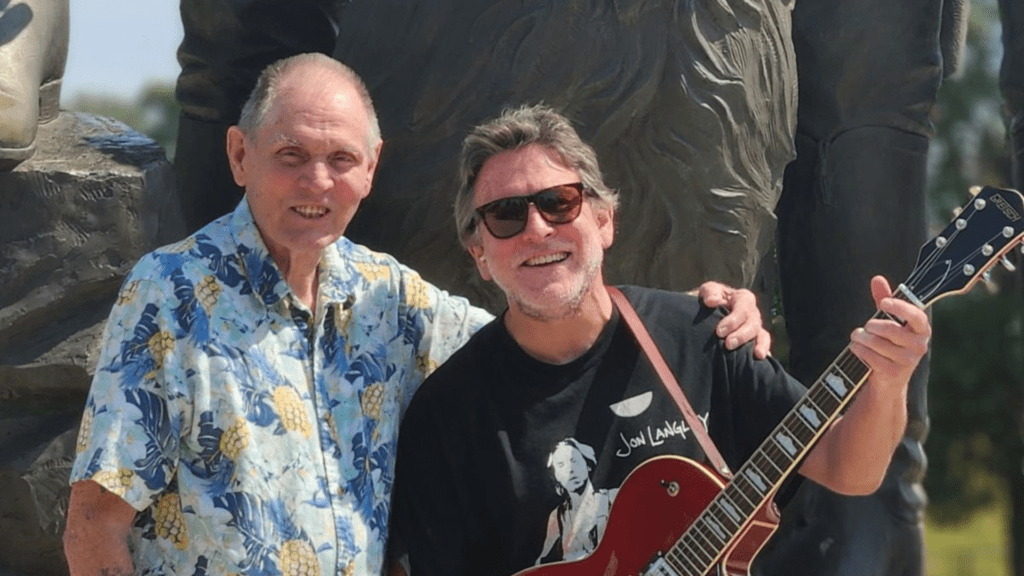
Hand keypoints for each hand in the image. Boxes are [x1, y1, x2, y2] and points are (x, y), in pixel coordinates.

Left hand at [697, 281, 770, 359]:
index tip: (719, 332)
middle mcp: (752, 312)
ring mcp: (755, 326)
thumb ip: (710, 292)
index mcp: (743, 298)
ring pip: (761, 335)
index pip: (743, 308)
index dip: (733, 320)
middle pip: (752, 324)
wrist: (708, 311)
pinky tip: (761, 359)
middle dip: (741, 335)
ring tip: (757, 354)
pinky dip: (764, 350)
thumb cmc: (710, 298)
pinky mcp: (755, 339)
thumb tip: (712, 301)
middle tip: (728, 344)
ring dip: (758, 344)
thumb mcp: (707, 290)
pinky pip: (763, 344)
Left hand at [849, 276, 930, 398]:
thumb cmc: (889, 343)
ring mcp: (908, 361)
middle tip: (865, 327)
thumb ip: (884, 298)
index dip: (899, 307)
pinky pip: (870, 356)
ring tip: (857, 338)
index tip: (883, 302)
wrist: (889, 379)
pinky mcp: (894, 373)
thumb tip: (877, 278)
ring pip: (877, 342)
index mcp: (922, 329)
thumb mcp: (888, 320)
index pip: (915, 315)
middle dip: (870, 326)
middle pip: (889, 329)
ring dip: (860, 338)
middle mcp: (919, 345)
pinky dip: (858, 350)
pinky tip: (857, 348)